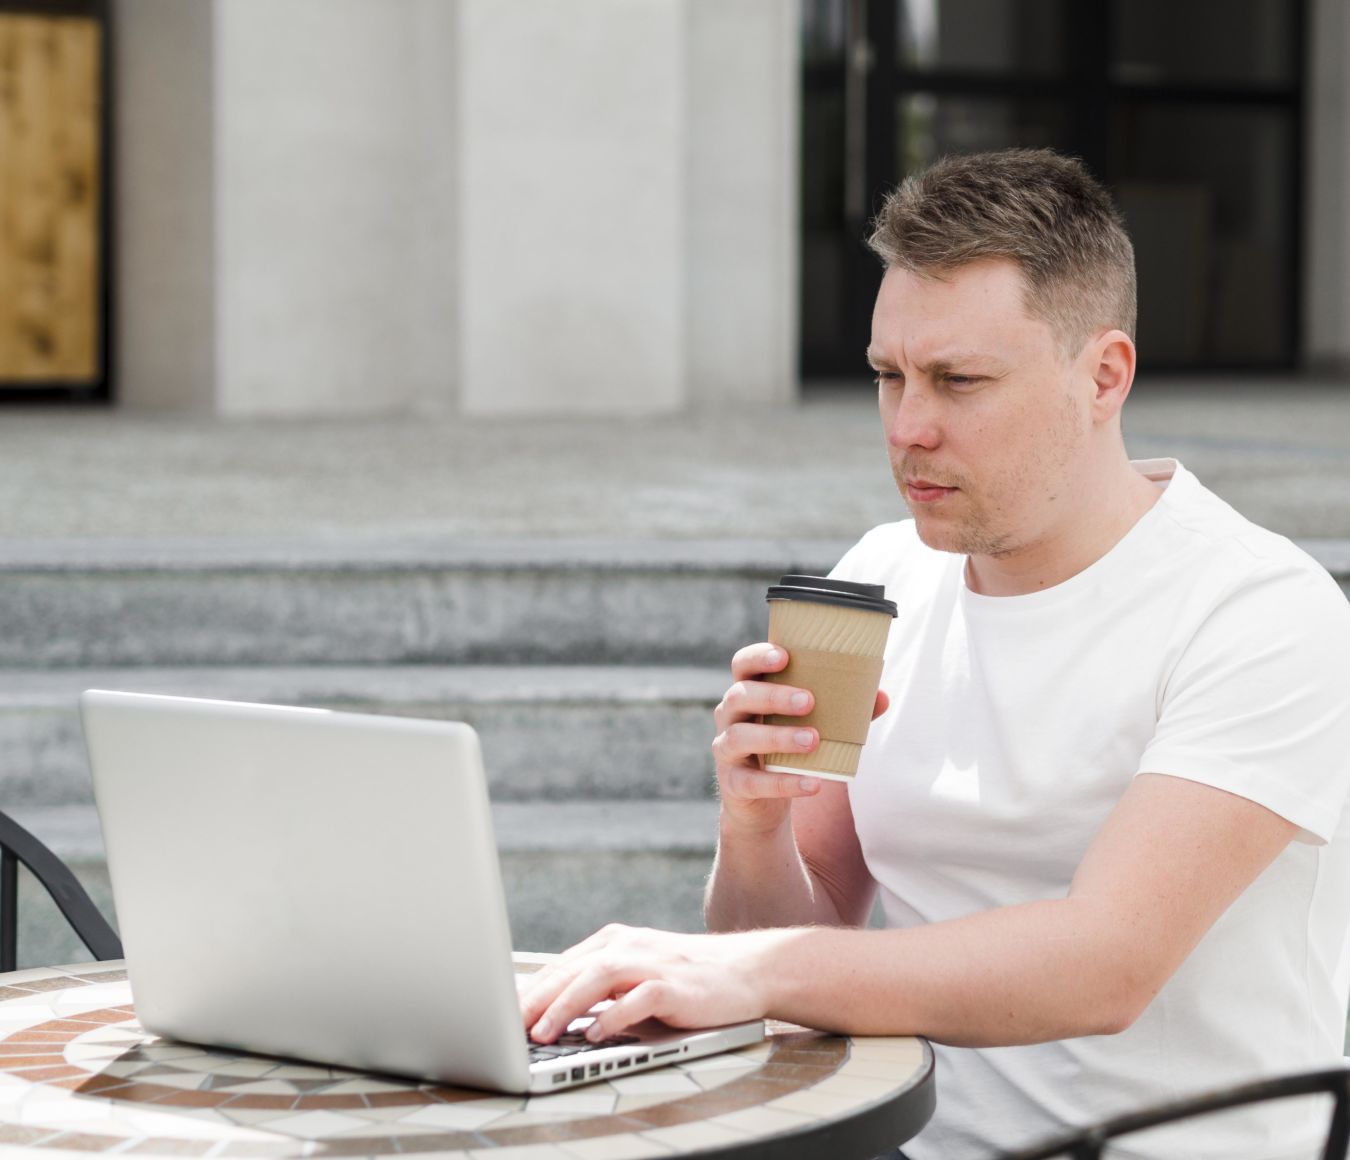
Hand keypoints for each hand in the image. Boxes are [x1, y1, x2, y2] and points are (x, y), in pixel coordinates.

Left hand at [520, 924, 777, 1043]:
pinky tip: (593, 1034)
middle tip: (505, 1026)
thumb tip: (553, 1015)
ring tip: (540, 1033)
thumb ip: (600, 988)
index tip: (498, 1014)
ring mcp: (651, 963)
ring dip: (564, 1006)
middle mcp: (627, 946)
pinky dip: (612, 1016)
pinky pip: (636, 999)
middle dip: (534, 999)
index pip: (560, 966)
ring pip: (596, 978)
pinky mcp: (673, 984)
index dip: (528, 990)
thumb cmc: (686, 977)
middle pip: (570, 970)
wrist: (745, 969)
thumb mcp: (636, 975)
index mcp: (614, 941)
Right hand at [712, 643, 889, 834]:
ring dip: (777, 736)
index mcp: (748, 692)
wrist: (759, 805)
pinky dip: (783, 783)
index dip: (758, 656)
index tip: (784, 656)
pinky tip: (812, 784)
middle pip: (739, 696)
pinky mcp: (732, 783)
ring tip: (812, 740)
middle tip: (809, 701)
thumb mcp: (808, 726)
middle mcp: (730, 716)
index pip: (742, 665)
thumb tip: (881, 696)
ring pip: (741, 736)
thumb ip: (841, 712)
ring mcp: (726, 750)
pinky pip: (753, 782)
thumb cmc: (785, 751)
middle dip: (773, 696)